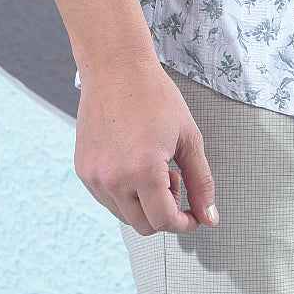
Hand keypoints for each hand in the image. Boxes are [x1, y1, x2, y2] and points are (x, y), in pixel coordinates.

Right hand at [73, 53, 219, 235]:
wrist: (115, 67)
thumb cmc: (153, 95)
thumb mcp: (188, 137)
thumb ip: (201, 181)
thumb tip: (209, 217)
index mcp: (143, 171)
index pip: (164, 221)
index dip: (185, 222)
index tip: (194, 215)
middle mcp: (113, 180)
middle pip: (144, 225)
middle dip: (165, 212)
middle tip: (175, 181)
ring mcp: (94, 177)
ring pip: (124, 215)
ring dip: (144, 203)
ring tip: (154, 167)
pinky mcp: (83, 170)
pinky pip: (107, 198)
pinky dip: (125, 192)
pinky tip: (135, 163)